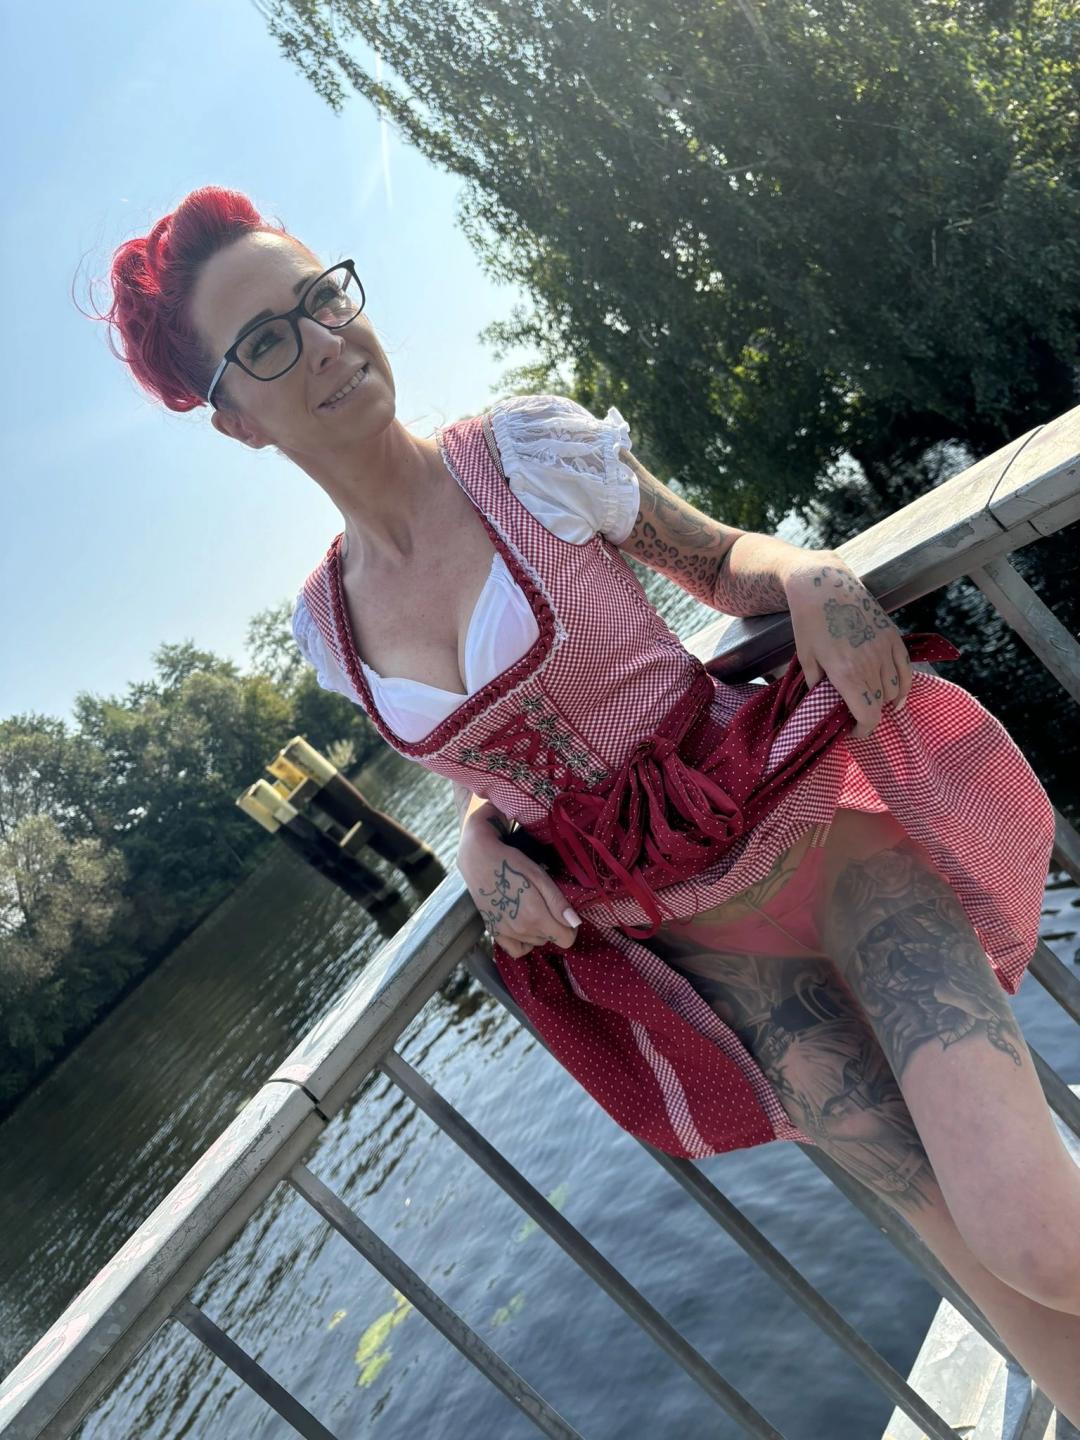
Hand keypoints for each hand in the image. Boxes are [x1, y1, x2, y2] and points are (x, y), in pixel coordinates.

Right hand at [457, 818, 582, 957]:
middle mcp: (521, 930)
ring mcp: (507, 933)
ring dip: (541, 931)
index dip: (571, 928)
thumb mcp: (540, 876)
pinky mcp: (495, 932)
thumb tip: (575, 923)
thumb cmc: (512, 863)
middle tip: (549, 904)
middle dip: (556, 926)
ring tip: (535, 909)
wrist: (479, 860)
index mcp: (536, 916)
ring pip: (536, 942)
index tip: (567, 914)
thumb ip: (558, 902)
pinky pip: (516, 950)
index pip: (565, 939)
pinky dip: (525, 943)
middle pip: (551, 939)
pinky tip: (525, 928)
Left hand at [784, 553, 912, 738]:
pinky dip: (904, 686)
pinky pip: (907, 670)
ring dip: (884, 702)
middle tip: (855, 716)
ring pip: (895, 689)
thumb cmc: (808, 622)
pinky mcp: (893, 636)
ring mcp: (885, 649)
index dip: (863, 731)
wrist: (823, 585)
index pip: (868, 716)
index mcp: (846, 673)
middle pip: (881, 705)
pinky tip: (897, 696)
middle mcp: (871, 663)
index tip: (852, 732)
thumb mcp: (806, 658)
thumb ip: (817, 686)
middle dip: (869, 716)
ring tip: (871, 703)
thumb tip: (825, 705)